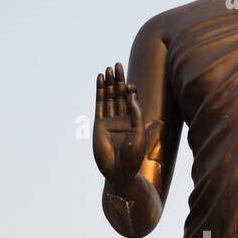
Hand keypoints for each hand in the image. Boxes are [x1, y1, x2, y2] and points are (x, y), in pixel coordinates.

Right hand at [93, 64, 145, 188]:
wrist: (120, 172)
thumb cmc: (134, 156)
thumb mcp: (139, 132)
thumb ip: (136, 112)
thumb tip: (131, 93)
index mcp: (134, 121)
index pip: (132, 100)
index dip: (130, 89)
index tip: (130, 84)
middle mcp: (122, 119)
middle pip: (120, 95)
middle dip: (118, 80)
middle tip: (117, 65)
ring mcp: (110, 121)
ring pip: (109, 98)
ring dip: (109, 84)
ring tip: (108, 69)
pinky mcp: (99, 125)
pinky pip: (99, 105)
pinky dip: (100, 93)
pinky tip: (100, 81)